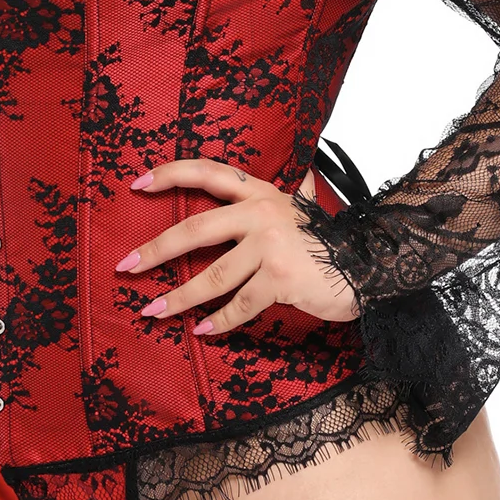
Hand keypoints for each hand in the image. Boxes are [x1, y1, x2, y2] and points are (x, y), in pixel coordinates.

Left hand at [118, 157, 360, 334]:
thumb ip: (294, 190)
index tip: (136, 184)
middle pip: (195, 230)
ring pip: (212, 277)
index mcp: (261, 193)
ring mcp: (271, 246)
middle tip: (125, 267)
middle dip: (155, 251)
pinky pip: (239, 305)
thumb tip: (299, 169)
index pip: (209, 173)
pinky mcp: (281, 278)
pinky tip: (201, 331)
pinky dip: (218, 321)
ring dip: (178, 298)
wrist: (373, 262)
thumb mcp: (306, 207)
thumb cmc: (331, 241)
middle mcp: (262, 214)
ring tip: (152, 310)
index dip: (171, 175)